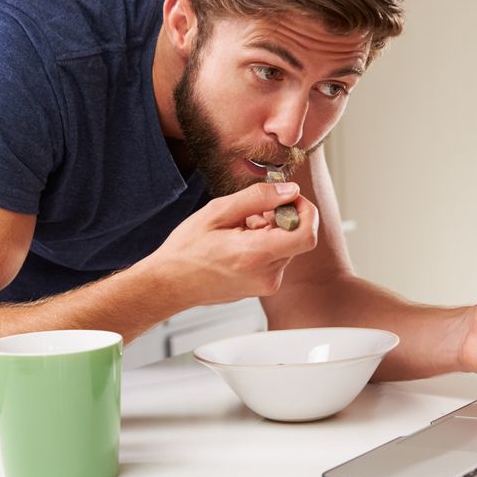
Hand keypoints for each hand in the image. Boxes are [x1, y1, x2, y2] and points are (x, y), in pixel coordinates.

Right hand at [142, 181, 318, 305]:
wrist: (170, 284)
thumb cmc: (187, 249)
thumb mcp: (218, 211)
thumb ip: (258, 198)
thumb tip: (290, 190)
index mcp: (256, 254)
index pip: (307, 233)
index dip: (305, 210)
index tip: (288, 198)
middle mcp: (267, 274)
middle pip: (296, 236)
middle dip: (279, 217)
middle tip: (248, 214)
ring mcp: (266, 284)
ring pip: (286, 246)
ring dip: (270, 231)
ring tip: (238, 230)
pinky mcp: (263, 287)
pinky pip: (276, 258)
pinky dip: (264, 244)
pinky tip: (238, 243)